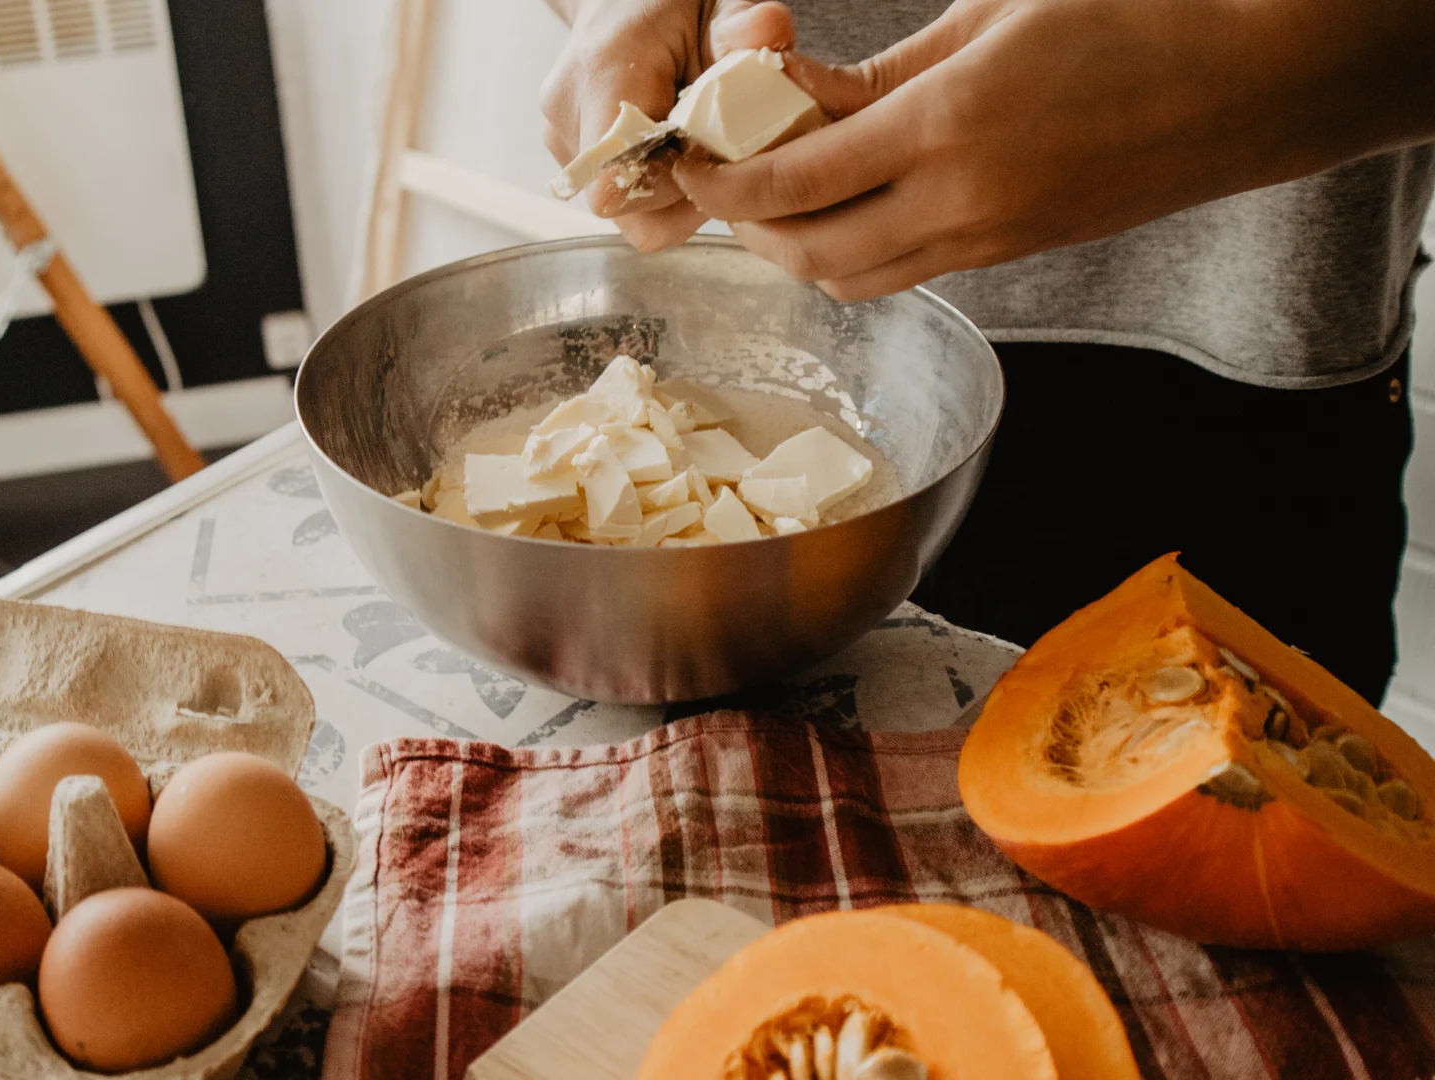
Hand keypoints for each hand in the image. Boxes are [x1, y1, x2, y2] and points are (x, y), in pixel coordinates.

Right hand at [539, 0, 794, 250]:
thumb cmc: (672, 0)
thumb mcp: (719, 0)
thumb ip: (742, 21)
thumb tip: (766, 32)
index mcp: (603, 73)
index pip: (618, 184)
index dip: (676, 189)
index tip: (716, 155)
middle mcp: (569, 112)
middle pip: (624, 208)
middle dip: (681, 196)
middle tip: (720, 155)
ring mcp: (561, 136)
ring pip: (623, 209)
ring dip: (671, 192)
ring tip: (698, 142)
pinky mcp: (569, 152)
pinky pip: (619, 193)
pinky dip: (657, 181)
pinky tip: (676, 141)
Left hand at [672, 0, 1434, 300]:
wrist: (1249, 85)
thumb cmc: (1129, 25)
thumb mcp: (987, 21)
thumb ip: (878, 75)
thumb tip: (791, 95)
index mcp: (947, 129)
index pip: (792, 182)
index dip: (721, 181)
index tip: (685, 159)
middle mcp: (961, 204)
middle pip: (806, 252)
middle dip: (746, 224)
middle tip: (721, 179)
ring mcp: (989, 241)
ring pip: (851, 280)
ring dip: (797, 248)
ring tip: (779, 195)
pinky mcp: (1011, 256)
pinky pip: (904, 275)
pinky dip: (854, 254)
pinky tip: (849, 205)